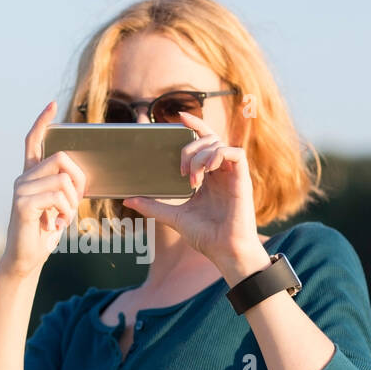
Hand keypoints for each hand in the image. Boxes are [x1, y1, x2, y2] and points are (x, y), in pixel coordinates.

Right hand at [0, 100, 86, 278]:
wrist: (26, 258)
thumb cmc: (44, 232)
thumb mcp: (60, 206)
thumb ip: (65, 188)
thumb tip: (80, 176)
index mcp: (31, 175)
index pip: (34, 140)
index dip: (43, 121)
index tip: (52, 105)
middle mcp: (23, 177)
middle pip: (60, 158)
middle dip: (78, 179)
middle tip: (76, 201)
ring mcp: (20, 189)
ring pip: (62, 180)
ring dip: (71, 203)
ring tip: (62, 218)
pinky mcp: (22, 204)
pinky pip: (56, 196)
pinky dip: (64, 212)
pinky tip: (54, 224)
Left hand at [122, 111, 269, 284]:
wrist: (224, 251)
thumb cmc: (205, 236)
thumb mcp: (173, 216)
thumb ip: (152, 206)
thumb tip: (128, 200)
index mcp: (208, 177)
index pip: (203, 142)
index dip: (193, 126)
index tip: (178, 118)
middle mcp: (221, 173)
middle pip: (208, 139)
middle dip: (190, 147)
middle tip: (180, 170)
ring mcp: (232, 175)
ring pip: (218, 144)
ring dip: (200, 156)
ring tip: (192, 178)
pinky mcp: (242, 179)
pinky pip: (234, 153)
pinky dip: (218, 155)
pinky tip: (207, 170)